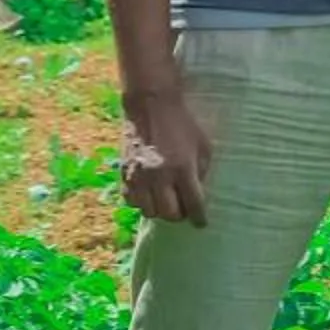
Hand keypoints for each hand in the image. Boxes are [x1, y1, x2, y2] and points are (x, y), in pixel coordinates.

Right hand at [119, 86, 213, 227]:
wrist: (151, 105)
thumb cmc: (183, 124)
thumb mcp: (204, 145)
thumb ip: (202, 172)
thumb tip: (198, 194)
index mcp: (183, 169)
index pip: (193, 205)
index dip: (199, 218)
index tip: (201, 223)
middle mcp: (160, 177)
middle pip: (170, 214)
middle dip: (180, 214)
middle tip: (184, 208)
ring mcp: (139, 177)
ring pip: (149, 212)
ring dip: (160, 210)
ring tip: (166, 200)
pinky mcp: (125, 173)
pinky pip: (131, 201)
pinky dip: (141, 202)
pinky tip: (149, 194)